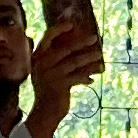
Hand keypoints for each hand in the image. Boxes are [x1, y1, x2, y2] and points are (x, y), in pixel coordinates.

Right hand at [23, 21, 101, 137]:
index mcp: (37, 57)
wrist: (44, 112)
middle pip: (65, 47)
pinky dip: (86, 76)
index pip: (47, 37)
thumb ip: (54, 58)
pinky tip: (92, 78)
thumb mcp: (47, 72)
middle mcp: (42, 63)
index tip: (72, 24)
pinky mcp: (60, 85)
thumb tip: (74, 44)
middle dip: (82, 42)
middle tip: (95, 37)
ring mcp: (50, 74)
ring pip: (74, 61)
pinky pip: (78, 76)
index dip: (60, 29)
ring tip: (99, 55)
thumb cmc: (48, 90)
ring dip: (89, 58)